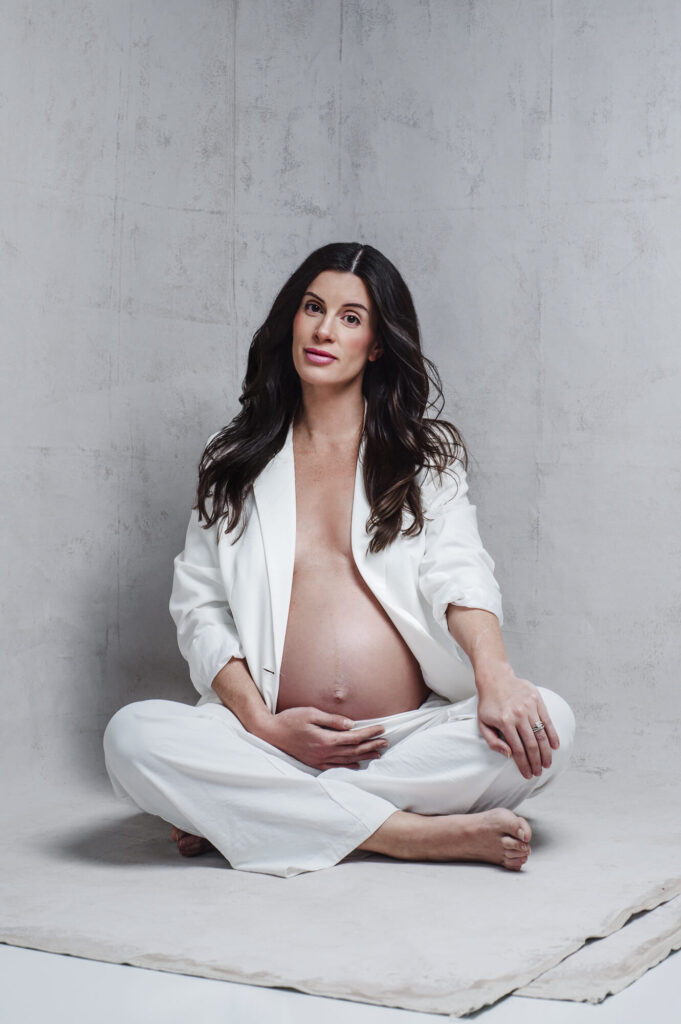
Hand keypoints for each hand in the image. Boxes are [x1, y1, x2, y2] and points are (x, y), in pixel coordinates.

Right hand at [264, 706, 387, 769]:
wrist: (270, 734)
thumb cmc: (290, 720)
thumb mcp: (311, 713)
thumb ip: (332, 720)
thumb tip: (351, 724)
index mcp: (325, 739)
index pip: (354, 737)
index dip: (369, 733)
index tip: (382, 729)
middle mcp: (324, 753)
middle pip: (354, 750)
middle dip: (371, 745)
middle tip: (386, 742)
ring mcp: (319, 760)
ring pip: (347, 760)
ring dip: (364, 756)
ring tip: (378, 753)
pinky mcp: (314, 763)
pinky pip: (335, 767)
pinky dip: (348, 766)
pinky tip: (356, 765)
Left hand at [476, 669, 559, 779]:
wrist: (495, 678)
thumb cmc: (488, 703)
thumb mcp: (483, 723)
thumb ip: (493, 742)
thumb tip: (509, 755)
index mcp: (504, 722)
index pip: (517, 749)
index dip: (523, 764)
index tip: (527, 774)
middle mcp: (518, 715)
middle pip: (531, 745)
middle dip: (536, 762)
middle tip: (538, 772)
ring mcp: (529, 707)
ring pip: (541, 735)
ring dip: (546, 752)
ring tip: (547, 764)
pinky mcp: (537, 701)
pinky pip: (548, 721)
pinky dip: (553, 735)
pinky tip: (555, 746)